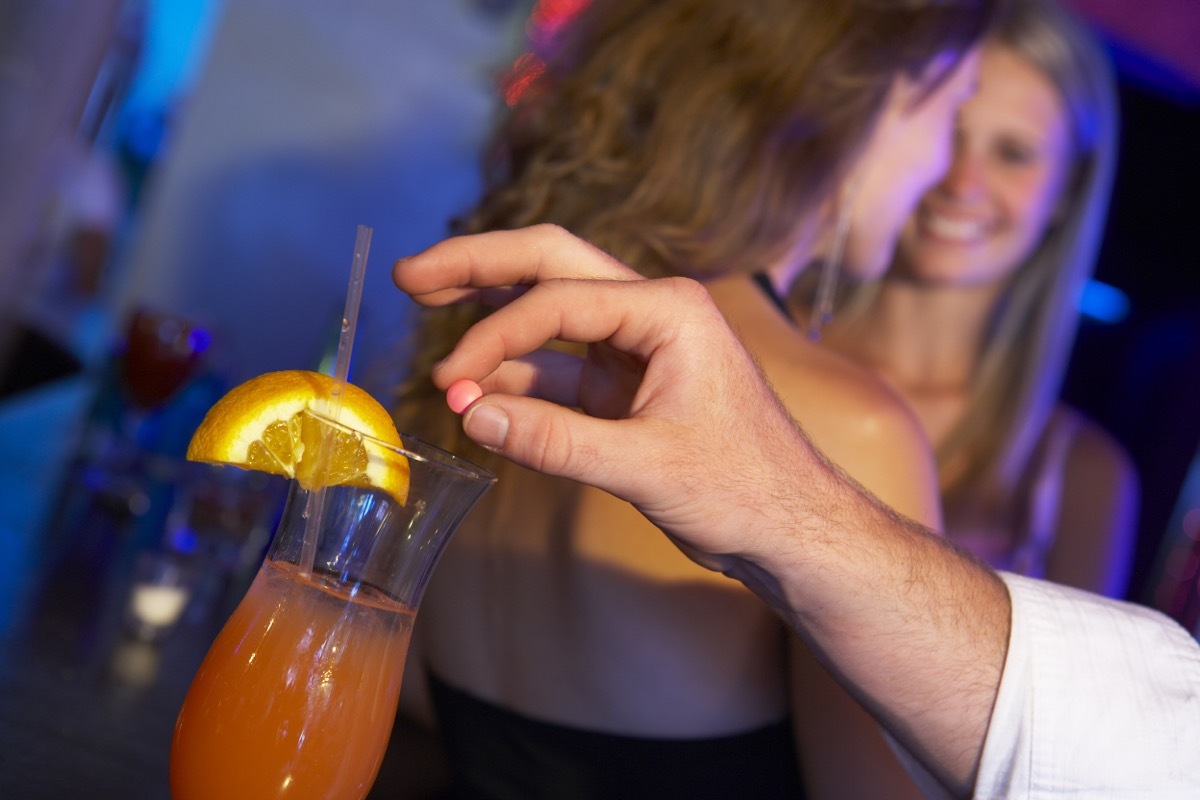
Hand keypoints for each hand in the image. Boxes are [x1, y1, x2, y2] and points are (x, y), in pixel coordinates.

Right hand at [393, 225, 818, 570]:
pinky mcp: (626, 384)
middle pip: (549, 265)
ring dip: (491, 325)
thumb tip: (471, 417)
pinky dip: (517, 378)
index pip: (558, 301)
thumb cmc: (745, 489)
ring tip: (433, 337)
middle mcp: (651, 312)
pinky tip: (479, 397)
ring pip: (549, 311)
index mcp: (669, 310)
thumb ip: (556, 442)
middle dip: (478, 266)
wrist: (792, 528)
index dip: (493, 337)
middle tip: (409, 274)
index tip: (451, 383)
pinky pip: (558, 367)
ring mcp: (637, 347)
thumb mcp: (647, 467)